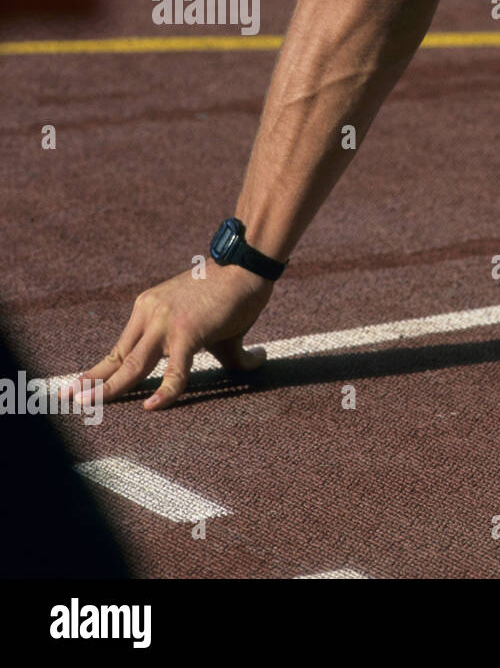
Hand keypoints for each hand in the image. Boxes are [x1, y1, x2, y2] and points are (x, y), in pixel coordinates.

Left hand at [71, 261, 273, 409]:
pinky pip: (174, 370)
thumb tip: (258, 362)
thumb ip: (231, 352)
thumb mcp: (221, 326)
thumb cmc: (237, 295)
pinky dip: (164, 390)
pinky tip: (152, 405)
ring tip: (87, 404)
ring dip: (109, 387)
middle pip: (117, 356)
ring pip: (133, 364)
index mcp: (149, 308)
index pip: (121, 347)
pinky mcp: (188, 332)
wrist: (248, 267)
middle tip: (68, 399)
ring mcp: (166, 322)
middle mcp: (150, 313)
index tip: (79, 385)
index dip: (101, 370)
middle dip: (92, 381)